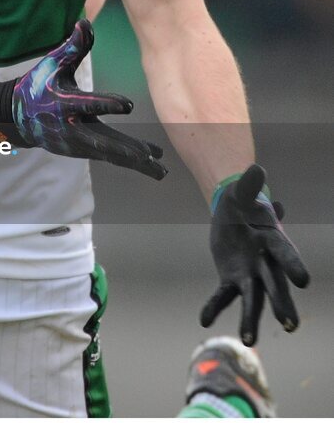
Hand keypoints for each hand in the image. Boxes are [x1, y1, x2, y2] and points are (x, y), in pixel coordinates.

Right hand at [0, 19, 166, 179]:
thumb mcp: (53, 64)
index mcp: (63, 104)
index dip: (107, 103)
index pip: (87, 103)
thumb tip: (85, 21)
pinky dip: (129, 161)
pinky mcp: (81, 151)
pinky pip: (109, 157)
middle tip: (149, 156)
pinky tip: (151, 164)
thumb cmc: (39, 84)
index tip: (128, 105)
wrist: (19, 117)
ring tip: (160, 170)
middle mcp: (71, 128)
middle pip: (103, 141)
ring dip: (135, 162)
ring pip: (110, 154)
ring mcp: (77, 143)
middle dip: (126, 150)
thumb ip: (72, 47)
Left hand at [201, 163, 309, 345]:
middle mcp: (264, 262)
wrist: (232, 213)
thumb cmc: (242, 203)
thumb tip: (256, 168)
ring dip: (250, 318)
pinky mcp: (231, 279)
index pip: (284, 253)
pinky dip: (214, 306)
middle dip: (281, 302)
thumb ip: (249, 185)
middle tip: (290, 323)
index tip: (304, 281)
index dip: (293, 265)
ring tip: (248, 339)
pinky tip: (203, 319)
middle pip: (274, 283)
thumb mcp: (241, 192)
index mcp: (271, 239)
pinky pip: (223, 295)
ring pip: (253, 299)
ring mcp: (248, 273)